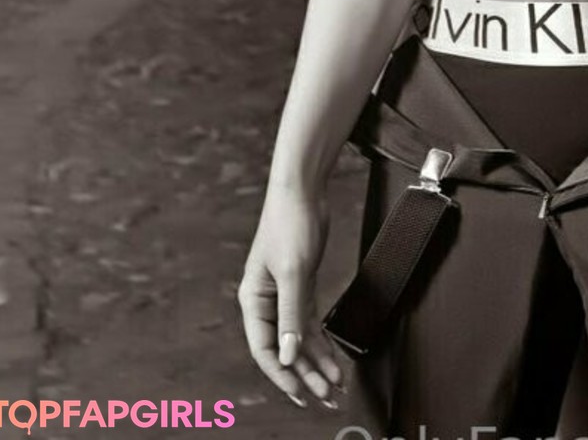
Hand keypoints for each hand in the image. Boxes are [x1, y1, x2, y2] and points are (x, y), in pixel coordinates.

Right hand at [237, 187, 341, 409]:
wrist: (303, 190)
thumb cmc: (290, 224)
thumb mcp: (293, 272)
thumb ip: (291, 316)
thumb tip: (288, 356)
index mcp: (254, 300)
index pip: (265, 350)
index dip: (282, 376)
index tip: (302, 394)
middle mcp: (266, 302)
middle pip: (285, 348)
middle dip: (305, 375)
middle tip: (326, 397)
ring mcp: (284, 294)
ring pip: (299, 338)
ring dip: (316, 362)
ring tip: (333, 385)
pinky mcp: (301, 285)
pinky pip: (309, 322)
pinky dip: (321, 341)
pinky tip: (332, 358)